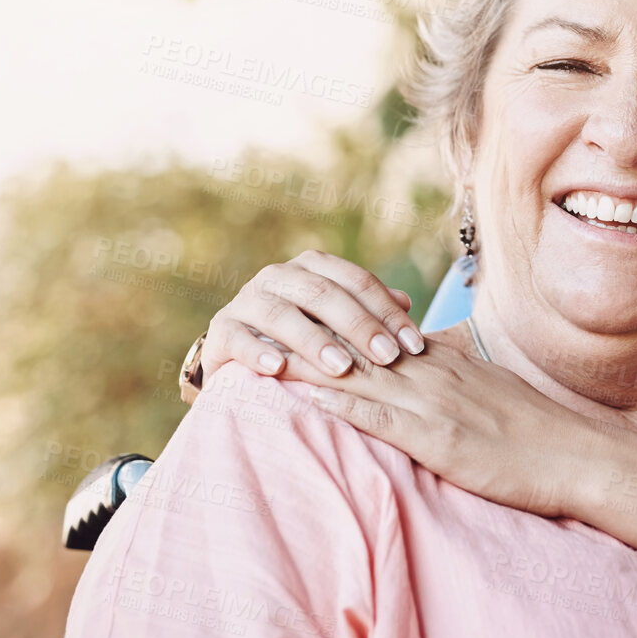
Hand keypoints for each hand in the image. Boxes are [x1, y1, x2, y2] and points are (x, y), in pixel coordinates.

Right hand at [195, 250, 424, 392]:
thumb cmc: (303, 335)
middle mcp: (278, 277)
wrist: (241, 354)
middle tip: (388, 357)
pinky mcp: (221, 330)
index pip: (357, 282)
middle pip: (323, 294)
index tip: (414, 344)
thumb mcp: (337, 321)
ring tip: (342, 368)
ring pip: (281, 315)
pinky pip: (238, 338)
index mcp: (312, 268)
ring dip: (314, 341)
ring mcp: (246, 301)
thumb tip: (406, 302)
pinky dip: (258, 353)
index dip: (387, 312)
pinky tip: (278, 369)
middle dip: (359, 326)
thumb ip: (368, 310)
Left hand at [285, 325, 605, 518]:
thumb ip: (455, 379)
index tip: (293, 315)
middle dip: (308, 336)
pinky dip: (343, 403)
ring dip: (311, 364)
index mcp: (445, 363)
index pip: (378, 336)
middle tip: (263, 323)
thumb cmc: (538, 433)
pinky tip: (309, 396)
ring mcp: (435, 404)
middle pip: (358, 347)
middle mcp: (435, 374)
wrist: (575, 455)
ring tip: (266, 353)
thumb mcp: (492, 392)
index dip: (333, 325)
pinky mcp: (438, 438)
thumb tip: (424, 370)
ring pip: (361, 375)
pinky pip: (382, 417)